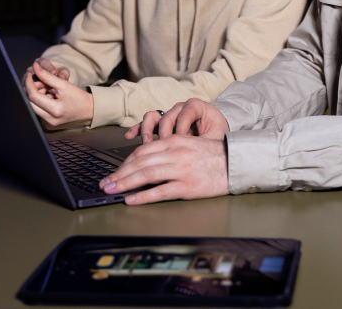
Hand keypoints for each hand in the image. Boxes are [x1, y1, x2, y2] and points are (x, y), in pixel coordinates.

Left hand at [24, 60, 92, 127]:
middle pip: (30, 102)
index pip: (33, 96)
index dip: (29, 83)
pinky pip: (38, 109)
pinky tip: (50, 96)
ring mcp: (48, 123)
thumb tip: (35, 67)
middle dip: (32, 89)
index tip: (30, 74)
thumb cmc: (80, 98)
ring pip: (32, 106)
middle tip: (41, 82)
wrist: (90, 111)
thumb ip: (47, 76)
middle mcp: (49, 120)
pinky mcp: (48, 123)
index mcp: (55, 110)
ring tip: (49, 89)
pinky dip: (41, 100)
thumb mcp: (64, 84)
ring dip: (36, 94)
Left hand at [100, 134, 228, 204]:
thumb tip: (146, 160)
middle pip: (139, 162)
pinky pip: (160, 191)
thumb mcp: (189, 144)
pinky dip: (143, 196)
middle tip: (105, 184)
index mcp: (174, 141)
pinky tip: (132, 200)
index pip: (142, 151)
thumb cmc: (213, 156)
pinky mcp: (187, 186)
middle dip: (119, 174)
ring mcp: (181, 169)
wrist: (236, 163)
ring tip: (112, 191)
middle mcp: (175, 153)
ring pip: (146, 175)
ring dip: (125, 184)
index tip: (114, 172)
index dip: (124, 163)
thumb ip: (170, 148)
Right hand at [125, 98, 228, 142]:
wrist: (214, 129)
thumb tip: (198, 155)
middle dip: (163, 135)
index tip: (181, 145)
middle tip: (163, 149)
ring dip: (148, 131)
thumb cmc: (216, 132)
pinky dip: (138, 129)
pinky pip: (146, 123)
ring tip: (146, 145)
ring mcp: (168, 114)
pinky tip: (130, 136)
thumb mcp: (216, 136)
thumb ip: (206, 143)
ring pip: (153, 117)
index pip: (185, 115)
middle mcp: (180, 107)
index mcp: (195, 106)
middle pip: (166, 117)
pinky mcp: (160, 123)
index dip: (182, 130)